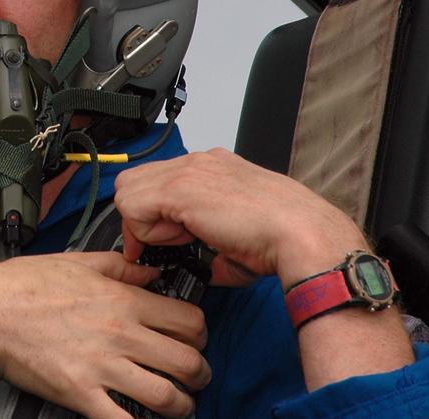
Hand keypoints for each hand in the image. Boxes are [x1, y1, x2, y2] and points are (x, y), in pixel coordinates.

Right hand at [0, 251, 210, 418]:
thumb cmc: (23, 285)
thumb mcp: (79, 262)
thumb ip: (122, 267)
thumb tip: (152, 271)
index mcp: (122, 299)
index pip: (189, 321)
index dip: (199, 335)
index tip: (193, 341)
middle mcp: (120, 333)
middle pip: (187, 362)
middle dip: (198, 375)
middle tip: (194, 379)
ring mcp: (101, 366)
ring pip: (167, 397)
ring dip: (181, 406)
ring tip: (178, 407)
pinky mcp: (80, 393)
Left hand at [114, 149, 369, 287]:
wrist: (300, 234)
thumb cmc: (281, 239)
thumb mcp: (238, 238)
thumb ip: (213, 245)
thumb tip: (205, 266)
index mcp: (215, 168)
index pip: (157, 181)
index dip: (153, 215)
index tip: (164, 242)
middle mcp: (198, 162)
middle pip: (135, 181)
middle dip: (141, 217)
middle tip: (166, 244)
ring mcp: (187, 170)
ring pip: (128, 190)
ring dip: (145, 223)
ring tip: (180, 241)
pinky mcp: (179, 187)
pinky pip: (133, 206)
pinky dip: (146, 230)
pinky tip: (180, 239)